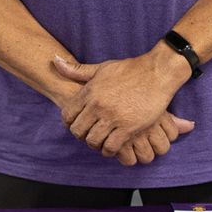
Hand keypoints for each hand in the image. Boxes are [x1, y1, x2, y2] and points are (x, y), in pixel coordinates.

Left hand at [52, 51, 193, 157]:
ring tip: (100, 141)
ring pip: (93, 141)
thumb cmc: (130, 69)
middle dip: (81, 135)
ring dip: (95, 144)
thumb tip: (54, 61)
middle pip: (78, 131)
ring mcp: (113, 117)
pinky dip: (109, 150)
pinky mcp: (128, 127)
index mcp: (90, 91)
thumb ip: (77, 70)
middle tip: (88, 134)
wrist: (157, 73)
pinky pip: (111, 147)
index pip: (68, 115)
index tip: (77, 124)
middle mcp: (98, 105)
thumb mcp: (101, 68)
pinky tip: (113, 146)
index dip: (69, 122)